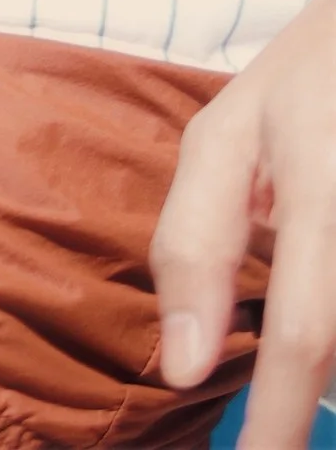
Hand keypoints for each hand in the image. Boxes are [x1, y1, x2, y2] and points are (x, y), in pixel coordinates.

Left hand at [152, 0, 335, 449]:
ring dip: (330, 354)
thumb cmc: (299, 88)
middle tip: (274, 412)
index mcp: (316, 189)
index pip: (307, 334)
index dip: (283, 425)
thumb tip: (182, 368)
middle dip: (306, 399)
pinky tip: (325, 309)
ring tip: (295, 332)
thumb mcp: (222, 140)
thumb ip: (195, 247)